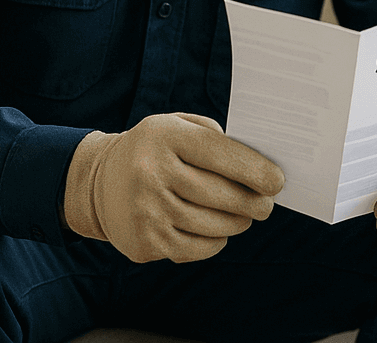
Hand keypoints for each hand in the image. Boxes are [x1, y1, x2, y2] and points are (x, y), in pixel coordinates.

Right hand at [62, 112, 283, 262]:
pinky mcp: (145, 242)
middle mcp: (152, 173)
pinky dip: (216, 241)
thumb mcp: (177, 126)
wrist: (99, 182)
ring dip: (238, 222)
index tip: (277, 182)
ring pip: (215, 226)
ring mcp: (146, 211)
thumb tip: (259, 166)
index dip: (255, 170)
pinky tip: (216, 230)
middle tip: (266, 205)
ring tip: (243, 215)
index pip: (221, 153)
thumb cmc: (155, 150)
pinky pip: (199, 248)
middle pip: (222, 194)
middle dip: (255, 203)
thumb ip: (216, 137)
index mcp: (165, 137)